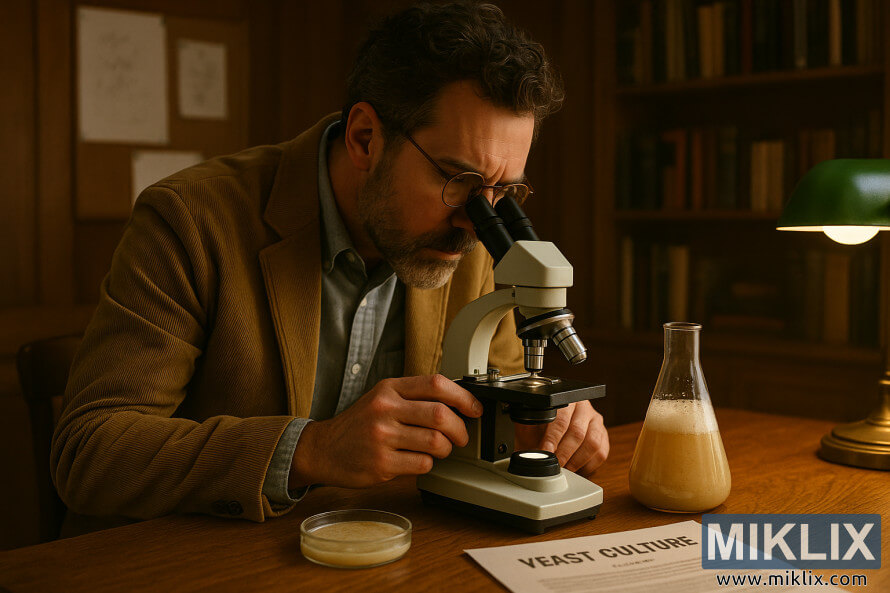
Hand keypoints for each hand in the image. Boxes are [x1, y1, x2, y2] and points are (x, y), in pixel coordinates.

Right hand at [289, 374, 481, 488]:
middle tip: (461, 437)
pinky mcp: (381, 463)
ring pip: (436, 442)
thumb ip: (413, 396)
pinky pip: (423, 464)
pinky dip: (428, 464)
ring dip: (446, 449)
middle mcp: (385, 409)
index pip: (436, 384)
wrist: (324, 449)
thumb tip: (457, 403)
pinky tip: (418, 460)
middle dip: (460, 429)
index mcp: (389, 388)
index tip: (474, 408)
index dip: (463, 397)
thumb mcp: (382, 398)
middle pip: (441, 415)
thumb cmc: (359, 425)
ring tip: (439, 450)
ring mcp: (382, 436)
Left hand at [513, 400, 608, 477]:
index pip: (562, 419)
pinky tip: (577, 469)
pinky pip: (601, 453)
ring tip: (565, 469)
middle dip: (564, 453)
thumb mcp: (529, 422)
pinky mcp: (604, 436)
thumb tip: (521, 447)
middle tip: (555, 465)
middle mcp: (584, 408)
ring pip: (593, 443)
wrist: (548, 425)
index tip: (545, 451)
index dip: (553, 438)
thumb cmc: (539, 425)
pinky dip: (588, 465)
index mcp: (566, 400)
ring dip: (577, 461)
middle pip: (578, 432)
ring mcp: (596, 422)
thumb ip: (527, 429)